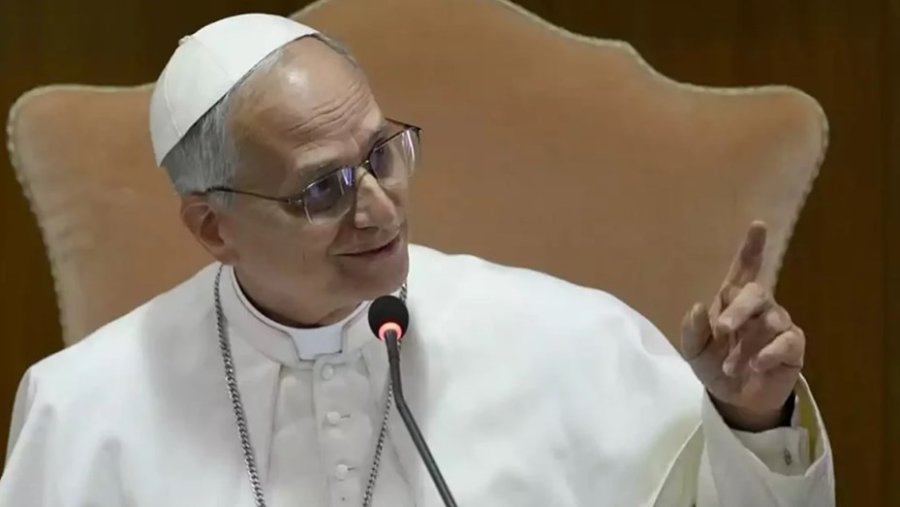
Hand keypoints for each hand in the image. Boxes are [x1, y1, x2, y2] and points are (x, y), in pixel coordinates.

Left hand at [680, 221, 803, 430]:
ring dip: (746, 344)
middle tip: (722, 330)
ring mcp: (778, 325)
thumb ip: (693, 329)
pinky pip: (786, 341)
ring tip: (732, 366)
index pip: (744, 269)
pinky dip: (768, 352)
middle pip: (756, 292)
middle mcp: (758, 308)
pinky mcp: (793, 346)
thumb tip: (698, 306)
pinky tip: (756, 364)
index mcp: (732, 301)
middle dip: (738, 309)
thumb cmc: (715, 366)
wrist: (735, 399)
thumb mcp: (694, 351)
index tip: (758, 225)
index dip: (752, 248)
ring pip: (769, 320)